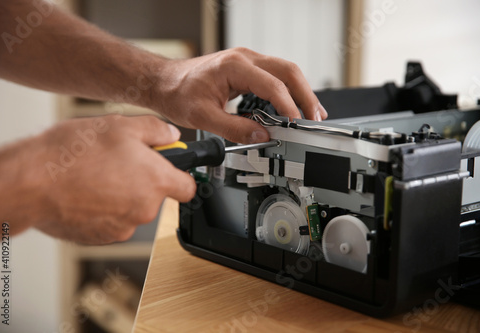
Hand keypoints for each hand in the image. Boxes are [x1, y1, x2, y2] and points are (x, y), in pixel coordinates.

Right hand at [0, 115, 195, 243]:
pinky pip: (110, 221)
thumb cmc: (73, 154)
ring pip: (131, 208)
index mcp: (156, 182)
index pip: (188, 188)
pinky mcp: (100, 237)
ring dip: (120, 194)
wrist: (31, 183)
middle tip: (119, 161)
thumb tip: (171, 135)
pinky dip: (102, 209)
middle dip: (142, 180)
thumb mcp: (121, 125)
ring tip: (96, 174)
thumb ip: (155, 130)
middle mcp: (144, 209)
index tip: (172, 168)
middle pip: (155, 196)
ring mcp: (122, 227)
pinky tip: (84, 191)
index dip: (181, 176)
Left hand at [150, 47, 326, 143]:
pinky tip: (294, 105)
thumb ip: (234, 129)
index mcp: (234, 66)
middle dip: (306, 96)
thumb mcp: (203, 117)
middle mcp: (245, 58)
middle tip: (315, 119)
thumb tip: (261, 138)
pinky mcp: (247, 68)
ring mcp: (247, 61)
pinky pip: (276, 76)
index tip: (296, 126)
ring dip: (301, 92)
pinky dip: (289, 91)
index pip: (273, 85)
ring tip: (312, 114)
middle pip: (289, 71)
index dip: (288, 107)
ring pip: (286, 71)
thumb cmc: (177, 93)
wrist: (164, 82)